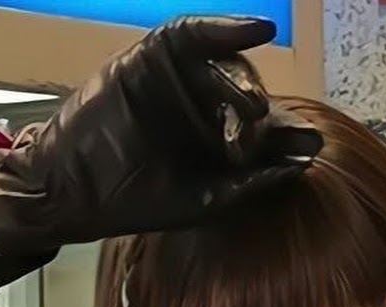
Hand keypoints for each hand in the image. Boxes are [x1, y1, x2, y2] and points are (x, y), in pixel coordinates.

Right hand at [0, 16, 320, 254]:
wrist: (74, 188)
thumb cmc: (135, 199)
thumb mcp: (203, 199)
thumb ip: (249, 185)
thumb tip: (301, 169)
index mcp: (220, 143)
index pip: (261, 133)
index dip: (285, 137)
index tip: (311, 146)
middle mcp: (206, 109)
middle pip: (247, 98)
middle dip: (261, 114)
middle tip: (265, 129)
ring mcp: (183, 81)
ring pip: (225, 68)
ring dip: (242, 83)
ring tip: (251, 107)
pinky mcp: (155, 57)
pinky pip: (195, 34)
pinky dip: (224, 29)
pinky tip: (257, 28)